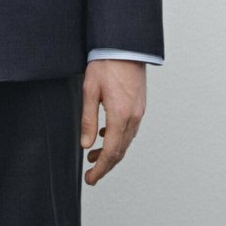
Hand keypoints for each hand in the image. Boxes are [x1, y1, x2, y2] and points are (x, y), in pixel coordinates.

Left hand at [80, 59, 145, 185]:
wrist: (125, 45)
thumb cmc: (105, 64)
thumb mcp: (90, 90)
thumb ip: (88, 119)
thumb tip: (86, 145)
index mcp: (120, 115)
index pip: (111, 152)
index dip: (100, 169)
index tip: (90, 179)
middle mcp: (133, 117)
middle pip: (121, 151)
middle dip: (105, 166)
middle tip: (91, 175)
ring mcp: (139, 112)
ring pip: (126, 142)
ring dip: (111, 152)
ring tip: (92, 155)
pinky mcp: (140, 105)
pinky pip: (130, 130)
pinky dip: (118, 139)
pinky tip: (106, 135)